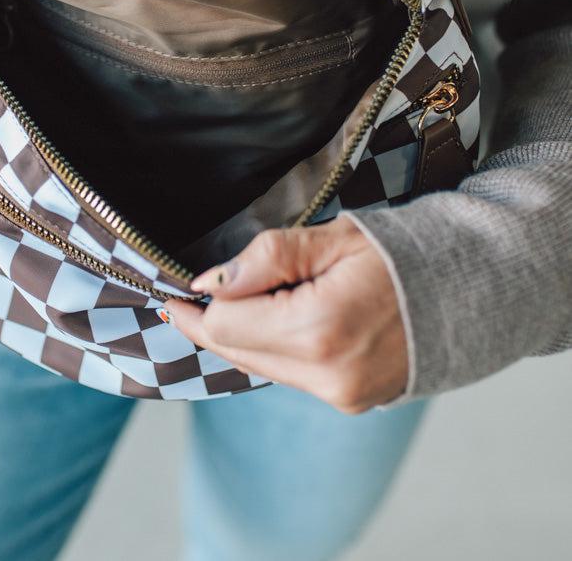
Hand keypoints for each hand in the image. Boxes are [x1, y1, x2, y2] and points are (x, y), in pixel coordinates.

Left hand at [166, 220, 407, 412]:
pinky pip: (290, 375)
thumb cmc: (400, 253)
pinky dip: (274, 348)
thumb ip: (269, 259)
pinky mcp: (350, 402)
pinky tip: (274, 321)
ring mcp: (341, 396)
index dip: (198, 308)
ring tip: (235, 301)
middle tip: (188, 299)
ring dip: (243, 336)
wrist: (467, 289)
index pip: (227, 327)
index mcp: (320, 331)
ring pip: (261, 367)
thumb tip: (211, 283)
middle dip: (213, 324)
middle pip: (238, 353)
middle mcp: (328, 377)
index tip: (174, 292)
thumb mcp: (333, 239)